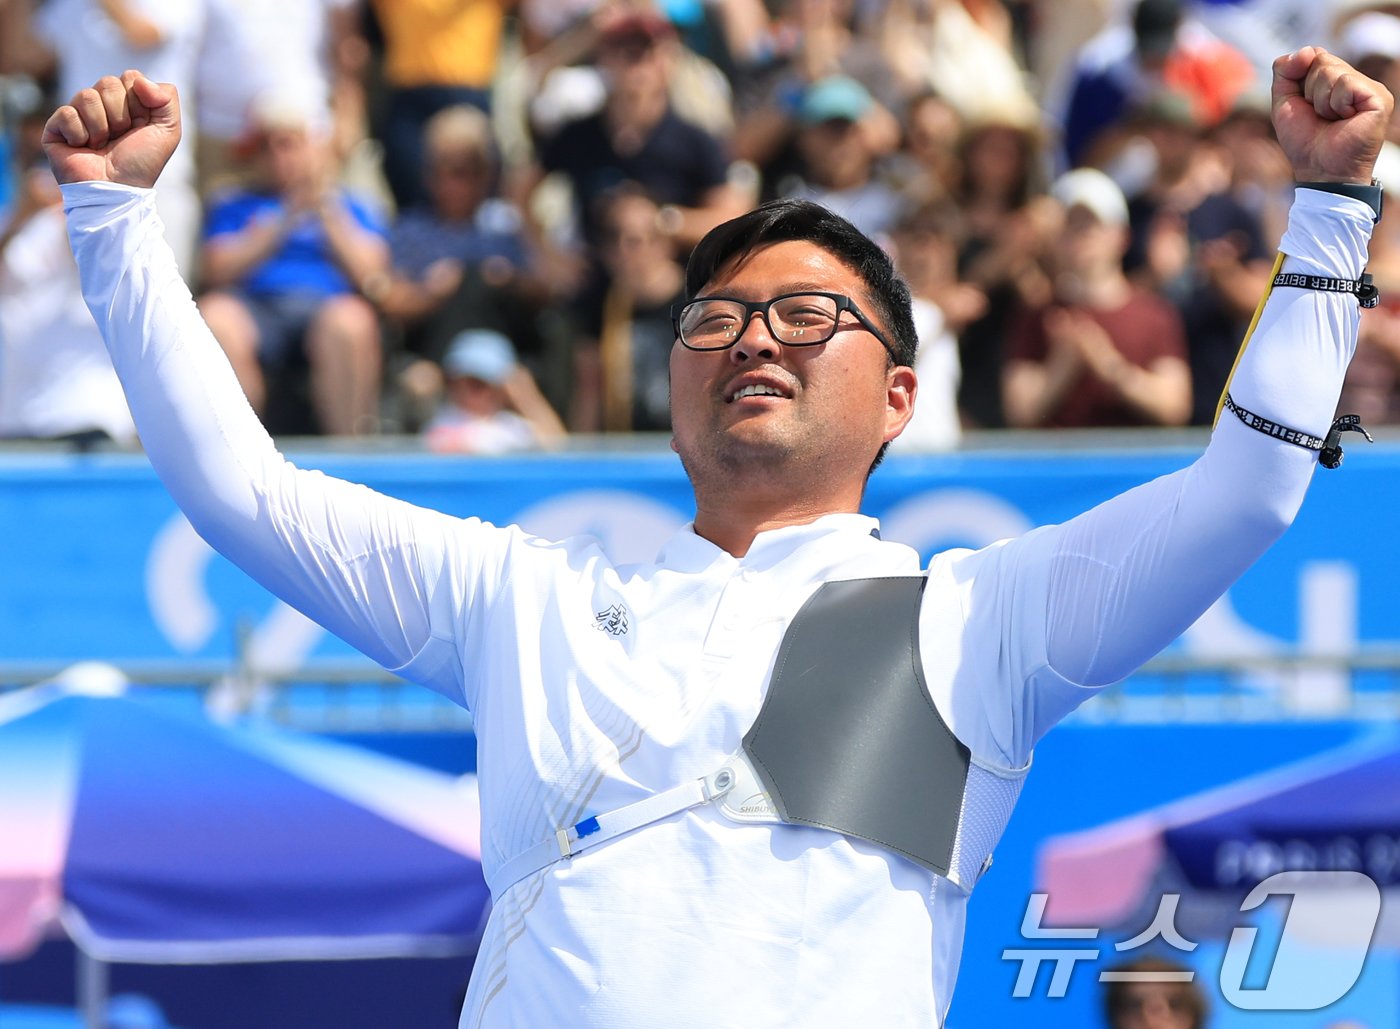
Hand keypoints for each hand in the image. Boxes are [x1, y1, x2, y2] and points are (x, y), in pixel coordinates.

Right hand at [42, 71, 180, 188]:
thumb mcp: (168, 132)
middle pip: (108, 82)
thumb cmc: (142, 163)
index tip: (140, 125)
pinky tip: (82, 148)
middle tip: (120, 137)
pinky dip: (80, 134)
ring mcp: (78, 114)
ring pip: (87, 96)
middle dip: (120, 114)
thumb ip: (167, 99)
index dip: (138, 102)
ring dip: (101, 126)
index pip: (130, 77)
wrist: (117, 190)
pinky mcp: (56, 127)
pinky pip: (67, 113)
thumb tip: (139, 79)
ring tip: (102, 145)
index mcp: (127, 103)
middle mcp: (102, 106)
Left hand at [1272, 46, 1392, 182]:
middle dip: (1309, 91)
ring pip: (1332, 71)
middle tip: (1319, 116)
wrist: (1320, 171)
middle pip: (1322, 60)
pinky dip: (1335, 104)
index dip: (1299, 77)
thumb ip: (1285, 72)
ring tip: (1331, 120)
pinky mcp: (1379, 98)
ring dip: (1321, 101)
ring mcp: (1369, 88)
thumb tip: (1306, 50)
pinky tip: (1344, 119)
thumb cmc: (1304, 142)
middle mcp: (1355, 81)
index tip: (1303, 105)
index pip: (1314, 55)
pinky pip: (1346, 84)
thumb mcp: (1284, 103)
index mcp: (1336, 80)